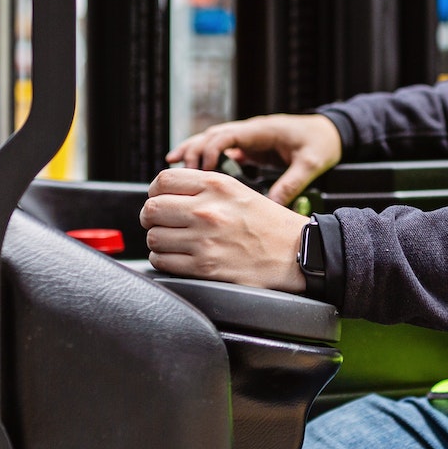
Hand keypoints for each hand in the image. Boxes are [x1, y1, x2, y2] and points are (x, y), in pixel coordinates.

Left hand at [141, 168, 309, 289]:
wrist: (296, 253)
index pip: (162, 181)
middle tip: (160, 222)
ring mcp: (204, 240)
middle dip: (151, 217)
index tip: (159, 199)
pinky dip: (164, 260)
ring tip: (172, 241)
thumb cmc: (268, 223)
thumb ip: (202, 188)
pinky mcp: (204, 267)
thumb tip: (165, 192)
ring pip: (154, 238)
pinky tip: (177, 257)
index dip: (155, 191)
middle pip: (152, 209)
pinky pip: (163, 261)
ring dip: (158, 241)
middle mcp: (207, 211)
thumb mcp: (237, 190)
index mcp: (216, 186)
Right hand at [166, 113, 342, 204]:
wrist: (330, 131)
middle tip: (174, 173)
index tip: (203, 173)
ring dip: (192, 153)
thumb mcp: (310, 163)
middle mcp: (250, 131)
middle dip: (191, 152)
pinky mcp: (249, 147)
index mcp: (261, 131)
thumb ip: (292, 182)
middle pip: (210, 136)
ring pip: (211, 140)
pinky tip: (191, 172)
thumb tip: (274, 204)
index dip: (209, 152)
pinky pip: (220, 150)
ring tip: (170, 169)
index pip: (225, 136)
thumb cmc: (321, 142)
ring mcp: (247, 138)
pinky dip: (204, 159)